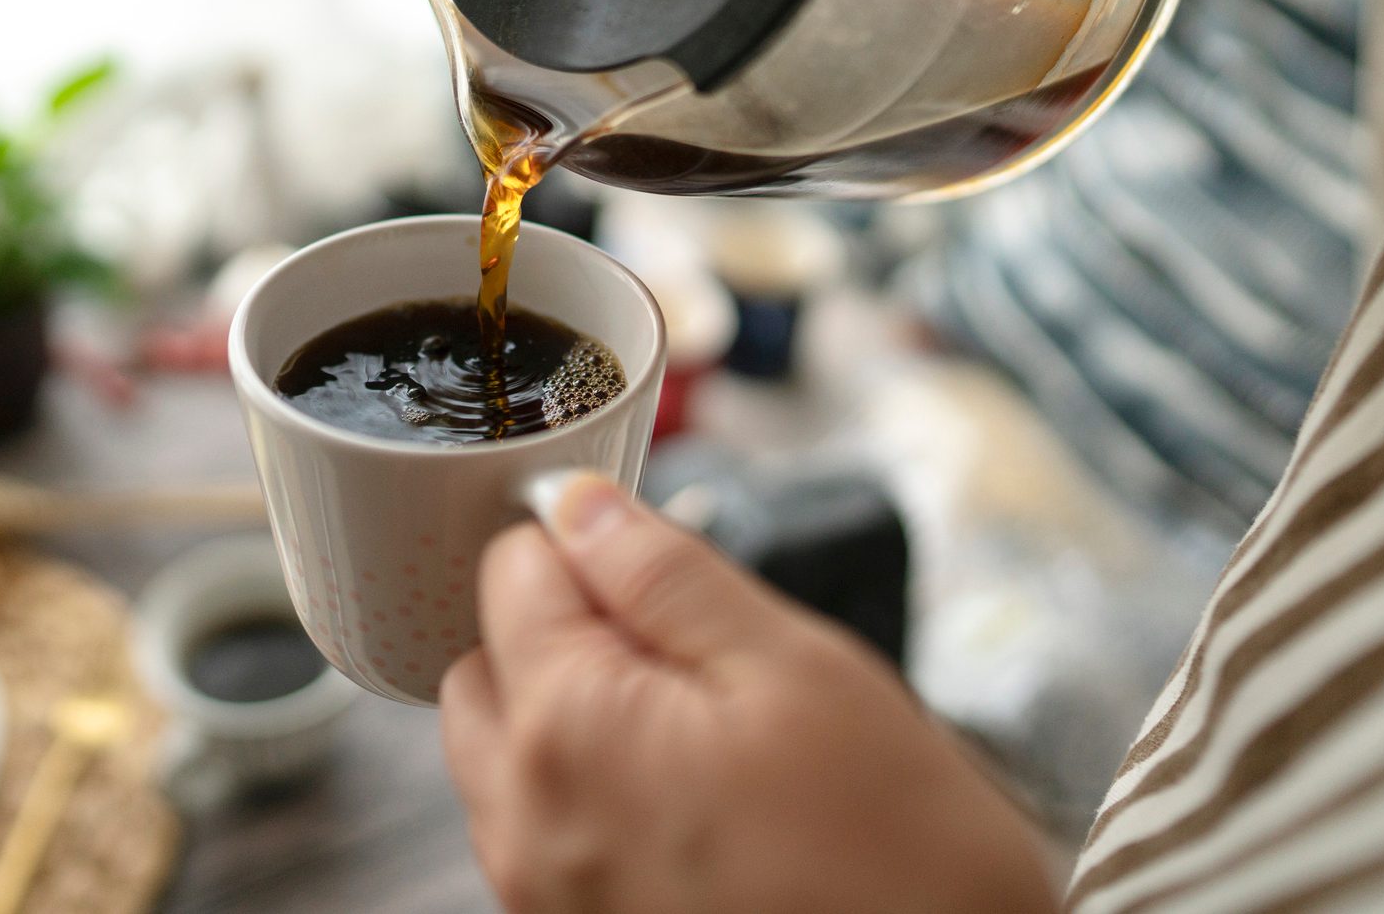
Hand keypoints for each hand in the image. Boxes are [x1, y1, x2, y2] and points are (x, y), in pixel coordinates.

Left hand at [441, 472, 1056, 913]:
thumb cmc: (897, 861)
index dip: (587, 543)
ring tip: (697, 732)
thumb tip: (581, 508)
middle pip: (486, 665)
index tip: (655, 561)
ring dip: (567, 714)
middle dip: (560, 628)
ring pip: (502, 753)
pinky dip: (588, 793)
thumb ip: (666, 576)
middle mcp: (526, 820)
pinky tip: (691, 802)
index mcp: (567, 729)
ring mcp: (541, 891)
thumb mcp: (798, 671)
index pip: (509, 572)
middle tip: (683, 646)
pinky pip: (540, 831)